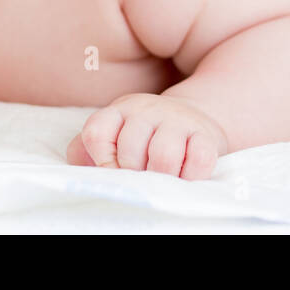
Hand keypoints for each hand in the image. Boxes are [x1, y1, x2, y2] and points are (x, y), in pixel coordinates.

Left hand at [65, 92, 228, 180]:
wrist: (193, 120)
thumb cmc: (146, 137)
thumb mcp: (114, 136)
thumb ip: (87, 150)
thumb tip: (83, 169)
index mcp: (120, 110)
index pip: (96, 133)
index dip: (100, 160)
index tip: (112, 170)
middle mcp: (148, 109)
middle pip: (130, 150)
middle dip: (133, 173)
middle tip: (140, 176)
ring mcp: (178, 120)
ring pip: (163, 156)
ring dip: (160, 177)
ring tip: (161, 179)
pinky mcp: (206, 136)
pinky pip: (198, 161)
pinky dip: (190, 177)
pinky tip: (184, 176)